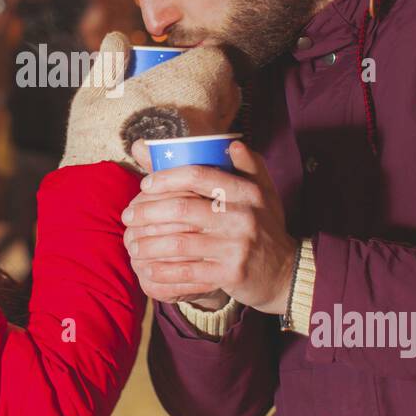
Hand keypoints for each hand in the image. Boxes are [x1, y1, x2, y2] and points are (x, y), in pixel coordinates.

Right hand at [59, 32, 240, 171]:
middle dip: (213, 87)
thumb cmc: (93, 139)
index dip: (205, 59)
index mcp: (185, 84)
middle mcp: (206, 112)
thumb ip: (107, 61)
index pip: (217, 61)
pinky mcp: (205, 169)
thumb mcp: (93, 93)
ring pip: (224, 121)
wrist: (98, 192)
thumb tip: (121, 38)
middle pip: (227, 91)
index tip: (192, 63)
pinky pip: (217, 149)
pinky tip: (188, 148)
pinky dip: (208, 145)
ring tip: (186, 120)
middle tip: (189, 90)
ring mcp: (209, 143)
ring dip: (213, 116)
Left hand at [122, 141, 297, 312]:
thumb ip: (245, 166)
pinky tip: (147, 268)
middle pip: (183, 209)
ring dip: (149, 243)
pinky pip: (188, 272)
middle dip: (147, 211)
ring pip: (180, 242)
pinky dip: (163, 270)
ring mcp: (237, 247)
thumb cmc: (265, 227)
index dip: (166, 177)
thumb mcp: (263, 193)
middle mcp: (243, 217)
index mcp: (247, 192)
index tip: (145, 183)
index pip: (199, 175)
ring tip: (132, 243)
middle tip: (127, 215)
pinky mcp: (231, 274)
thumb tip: (230, 141)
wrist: (288, 272)